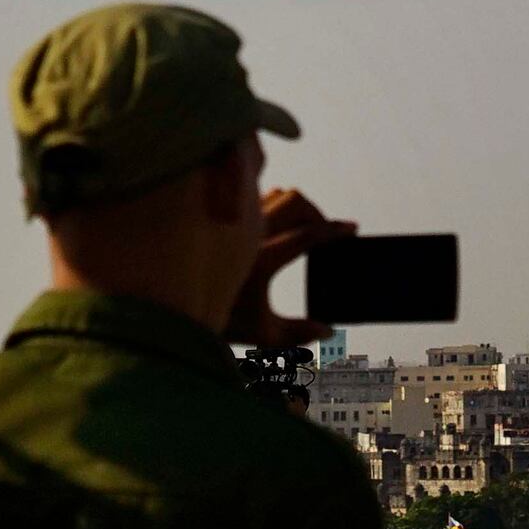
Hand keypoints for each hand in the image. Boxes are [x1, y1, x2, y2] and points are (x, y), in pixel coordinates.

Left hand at [224, 186, 355, 349]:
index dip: (335, 230)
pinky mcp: (227, 217)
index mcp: (263, 260)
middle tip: (327, 231)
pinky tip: (281, 224)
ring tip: (306, 227)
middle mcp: (249, 235)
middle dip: (318, 214)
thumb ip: (298, 334)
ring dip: (297, 207)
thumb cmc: (220, 319)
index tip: (352, 228)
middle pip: (296, 202)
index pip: (308, 235)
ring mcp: (237, 223)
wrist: (177, 305)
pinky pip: (259, 198)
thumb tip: (327, 331)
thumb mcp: (263, 333)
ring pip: (277, 195)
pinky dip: (277, 204)